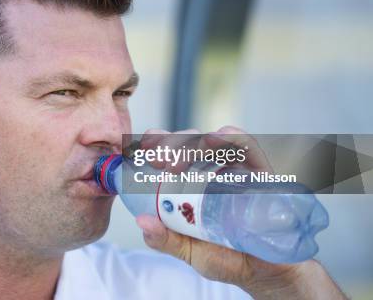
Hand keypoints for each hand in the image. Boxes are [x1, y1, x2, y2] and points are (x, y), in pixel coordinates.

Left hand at [135, 125, 346, 298]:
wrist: (268, 273)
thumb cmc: (227, 258)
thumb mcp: (190, 251)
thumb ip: (166, 240)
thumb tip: (142, 222)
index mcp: (189, 184)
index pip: (169, 154)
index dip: (155, 144)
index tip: (142, 149)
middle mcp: (211, 171)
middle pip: (189, 141)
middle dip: (171, 144)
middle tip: (162, 161)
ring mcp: (235, 169)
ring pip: (213, 140)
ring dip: (195, 142)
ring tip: (182, 159)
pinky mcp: (261, 172)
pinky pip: (248, 147)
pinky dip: (233, 138)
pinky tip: (219, 137)